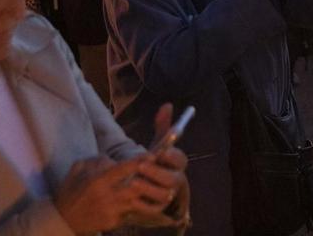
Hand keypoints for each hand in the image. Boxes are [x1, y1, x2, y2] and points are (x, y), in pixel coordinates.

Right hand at [54, 155, 172, 234]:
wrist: (62, 220)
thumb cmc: (71, 191)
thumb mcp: (79, 168)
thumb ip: (98, 161)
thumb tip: (115, 160)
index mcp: (98, 181)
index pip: (123, 169)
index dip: (139, 162)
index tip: (152, 156)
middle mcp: (107, 197)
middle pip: (137, 188)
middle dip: (151, 182)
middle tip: (162, 175)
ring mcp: (111, 212)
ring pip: (138, 203)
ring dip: (151, 197)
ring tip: (164, 191)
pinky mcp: (113, 223)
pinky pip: (131, 214)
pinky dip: (141, 209)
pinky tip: (150, 204)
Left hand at [138, 104, 190, 224]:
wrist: (151, 186)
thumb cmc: (156, 162)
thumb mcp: (158, 145)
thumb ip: (162, 127)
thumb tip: (167, 105)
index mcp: (178, 163)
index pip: (180, 159)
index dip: (171, 156)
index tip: (160, 152)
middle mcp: (176, 179)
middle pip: (172, 178)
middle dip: (157, 172)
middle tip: (140, 166)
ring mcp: (169, 195)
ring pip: (163, 193)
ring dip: (149, 187)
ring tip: (133, 181)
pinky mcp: (158, 208)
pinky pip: (153, 207)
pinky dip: (143, 202)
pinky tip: (131, 195)